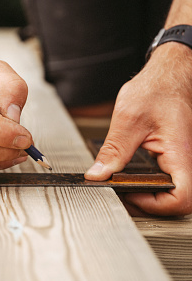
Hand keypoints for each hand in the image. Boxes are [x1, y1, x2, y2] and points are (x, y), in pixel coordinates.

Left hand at [85, 43, 191, 215]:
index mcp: (180, 153)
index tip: (128, 195)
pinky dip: (149, 184)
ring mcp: (181, 160)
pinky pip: (167, 180)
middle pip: (175, 201)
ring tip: (122, 189)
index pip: (180, 199)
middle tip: (120, 196)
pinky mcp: (174, 158)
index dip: (153, 205)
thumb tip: (97, 175)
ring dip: (147, 196)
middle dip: (146, 204)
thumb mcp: (128, 119)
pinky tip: (130, 179)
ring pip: (172, 192)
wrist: (168, 76)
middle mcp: (185, 160)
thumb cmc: (156, 89)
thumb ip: (113, 151)